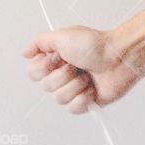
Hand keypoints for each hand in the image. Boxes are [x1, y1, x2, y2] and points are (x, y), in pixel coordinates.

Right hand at [23, 26, 142, 113]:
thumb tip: (24, 53)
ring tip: (88, 76)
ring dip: (75, 85)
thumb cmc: (95, 44)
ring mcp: (74, 89)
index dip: (44, 67)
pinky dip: (83, 98)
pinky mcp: (86, 102)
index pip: (33, 73)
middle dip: (63, 75)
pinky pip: (73, 109)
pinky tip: (92, 88)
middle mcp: (62, 75)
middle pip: (46, 87)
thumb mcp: (62, 35)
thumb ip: (39, 42)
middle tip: (77, 65)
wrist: (119, 57)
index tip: (58, 56)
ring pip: (59, 99)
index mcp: (54, 60)